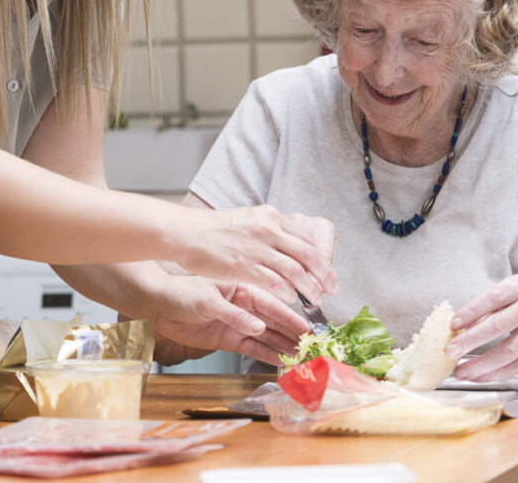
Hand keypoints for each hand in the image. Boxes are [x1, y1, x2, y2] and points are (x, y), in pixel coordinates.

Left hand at [147, 274, 310, 367]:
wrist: (157, 304)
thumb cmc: (179, 293)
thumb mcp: (206, 301)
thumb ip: (233, 315)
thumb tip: (257, 327)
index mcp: (241, 288)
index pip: (272, 303)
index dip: (291, 317)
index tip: (307, 328)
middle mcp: (243, 306)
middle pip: (274, 321)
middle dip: (293, 334)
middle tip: (312, 347)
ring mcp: (237, 322)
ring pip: (266, 335)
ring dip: (283, 345)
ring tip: (301, 357)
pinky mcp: (227, 338)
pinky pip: (251, 347)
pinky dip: (265, 353)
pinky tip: (280, 360)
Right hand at [175, 205, 336, 305]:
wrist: (186, 232)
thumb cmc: (215, 229)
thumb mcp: (249, 219)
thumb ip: (271, 230)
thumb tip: (292, 243)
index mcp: (271, 217)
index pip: (307, 239)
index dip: (322, 259)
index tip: (328, 273)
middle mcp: (267, 229)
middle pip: (308, 255)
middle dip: (324, 275)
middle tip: (331, 290)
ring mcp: (256, 248)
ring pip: (295, 270)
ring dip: (309, 288)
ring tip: (314, 300)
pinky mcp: (243, 266)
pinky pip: (274, 282)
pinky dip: (287, 292)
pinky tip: (290, 298)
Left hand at [446, 275, 517, 382]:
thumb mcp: (514, 291)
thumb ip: (490, 304)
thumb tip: (458, 325)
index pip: (493, 298)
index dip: (472, 311)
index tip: (453, 324)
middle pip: (499, 326)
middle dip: (472, 340)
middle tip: (451, 351)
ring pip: (507, 352)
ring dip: (481, 364)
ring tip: (460, 371)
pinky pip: (515, 366)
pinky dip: (494, 373)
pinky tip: (478, 376)